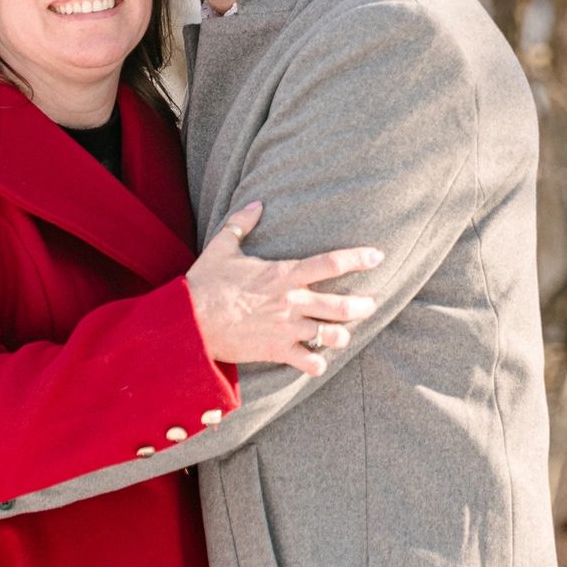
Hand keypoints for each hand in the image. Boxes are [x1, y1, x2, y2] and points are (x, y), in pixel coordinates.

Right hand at [186, 202, 383, 376]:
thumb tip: (258, 203)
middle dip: (362, 306)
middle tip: (371, 304)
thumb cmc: (206, 283)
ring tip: (345, 334)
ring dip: (343, 336)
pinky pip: (308, 362)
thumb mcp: (223, 246)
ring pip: (330, 335)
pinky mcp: (276, 351)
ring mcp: (286, 329)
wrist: (189, 322)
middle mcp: (291, 301)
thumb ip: (243, 223)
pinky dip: (317, 363)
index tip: (377, 256)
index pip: (330, 263)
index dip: (358, 258)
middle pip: (341, 305)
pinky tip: (318, 361)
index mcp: (283, 274)